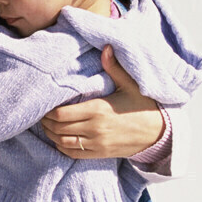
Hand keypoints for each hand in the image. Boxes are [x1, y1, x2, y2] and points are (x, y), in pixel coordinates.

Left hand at [42, 45, 164, 158]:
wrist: (159, 133)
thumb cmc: (143, 106)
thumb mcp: (130, 85)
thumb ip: (114, 68)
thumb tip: (106, 47)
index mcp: (98, 109)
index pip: (62, 113)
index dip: (49, 111)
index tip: (45, 104)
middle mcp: (95, 129)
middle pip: (58, 128)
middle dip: (46, 122)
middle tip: (42, 114)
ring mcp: (97, 144)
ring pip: (63, 142)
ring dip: (51, 135)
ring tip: (47, 126)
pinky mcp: (100, 154)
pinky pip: (73, 154)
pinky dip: (62, 147)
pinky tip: (58, 139)